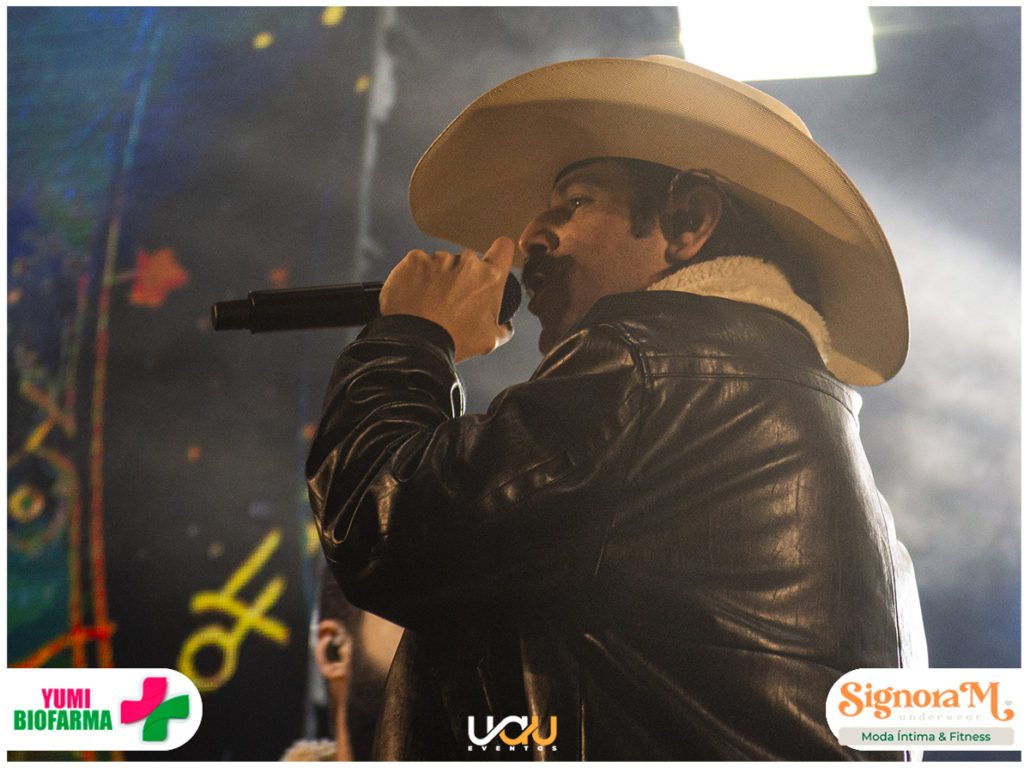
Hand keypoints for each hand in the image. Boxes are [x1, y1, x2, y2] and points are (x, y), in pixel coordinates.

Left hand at [379, 237, 514, 361]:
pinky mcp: (414, 260)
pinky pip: (417, 264)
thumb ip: (503, 327)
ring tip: (429, 303)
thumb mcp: (490, 340)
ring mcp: (439, 259)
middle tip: (451, 301)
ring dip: (437, 277)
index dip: (499, 254)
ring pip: (441, 263)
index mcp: (490, 277)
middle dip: (462, 277)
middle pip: (468, 262)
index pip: (503, 248)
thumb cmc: (454, 341)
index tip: (493, 261)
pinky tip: (413, 297)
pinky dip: (415, 277)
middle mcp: (467, 262)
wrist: (415, 344)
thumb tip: (505, 324)